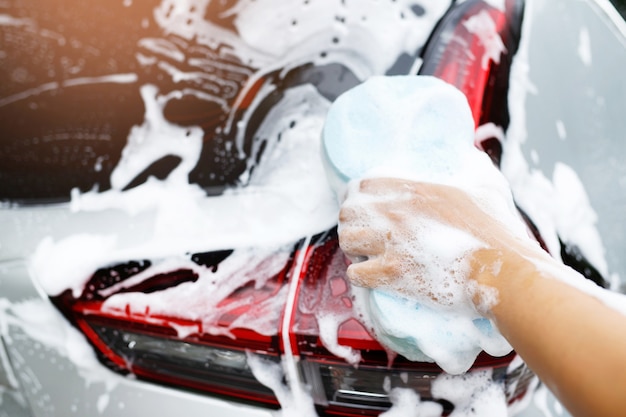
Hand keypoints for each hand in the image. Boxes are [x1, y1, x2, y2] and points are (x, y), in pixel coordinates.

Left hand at [338, 178, 535, 306]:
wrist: (503, 271)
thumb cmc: (499, 231)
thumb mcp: (486, 186)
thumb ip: (472, 168)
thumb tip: (469, 156)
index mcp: (416, 190)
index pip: (363, 184)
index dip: (357, 196)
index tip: (363, 207)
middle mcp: (398, 214)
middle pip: (347, 212)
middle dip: (352, 224)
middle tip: (364, 235)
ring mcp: (393, 244)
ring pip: (347, 241)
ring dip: (353, 250)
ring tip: (366, 255)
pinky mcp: (394, 274)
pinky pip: (356, 273)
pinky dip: (360, 276)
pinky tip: (372, 276)